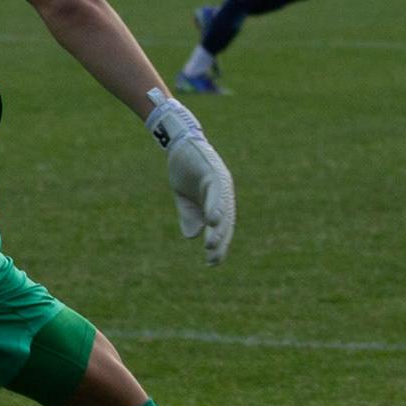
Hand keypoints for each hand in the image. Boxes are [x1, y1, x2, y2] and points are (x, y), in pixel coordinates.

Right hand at [144, 89, 235, 263]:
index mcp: (217, 202)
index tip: (211, 263)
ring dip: (218, 229)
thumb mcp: (184, 198)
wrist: (179, 143)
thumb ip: (190, 215)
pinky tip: (213, 220)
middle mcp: (224, 195)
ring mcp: (221, 184)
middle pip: (226, 223)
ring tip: (211, 245)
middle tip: (212, 260)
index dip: (219, 245)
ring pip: (224, 211)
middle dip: (220, 242)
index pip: (222, 228)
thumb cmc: (184, 170)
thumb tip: (194, 236)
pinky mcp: (215, 174)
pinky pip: (217, 194)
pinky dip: (215, 207)